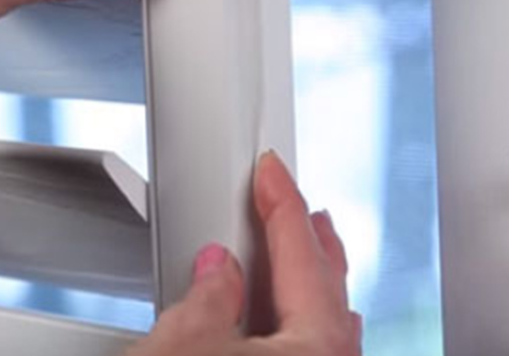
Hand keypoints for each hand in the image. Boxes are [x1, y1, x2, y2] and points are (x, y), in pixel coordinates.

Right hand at [128, 153, 361, 355]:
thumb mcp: (182, 348)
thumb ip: (207, 297)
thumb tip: (217, 271)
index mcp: (316, 346)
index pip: (302, 253)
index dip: (282, 200)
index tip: (271, 170)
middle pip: (326, 286)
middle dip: (311, 239)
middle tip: (299, 205)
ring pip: (326, 324)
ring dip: (308, 282)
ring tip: (296, 253)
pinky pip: (312, 350)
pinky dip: (299, 323)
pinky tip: (282, 322)